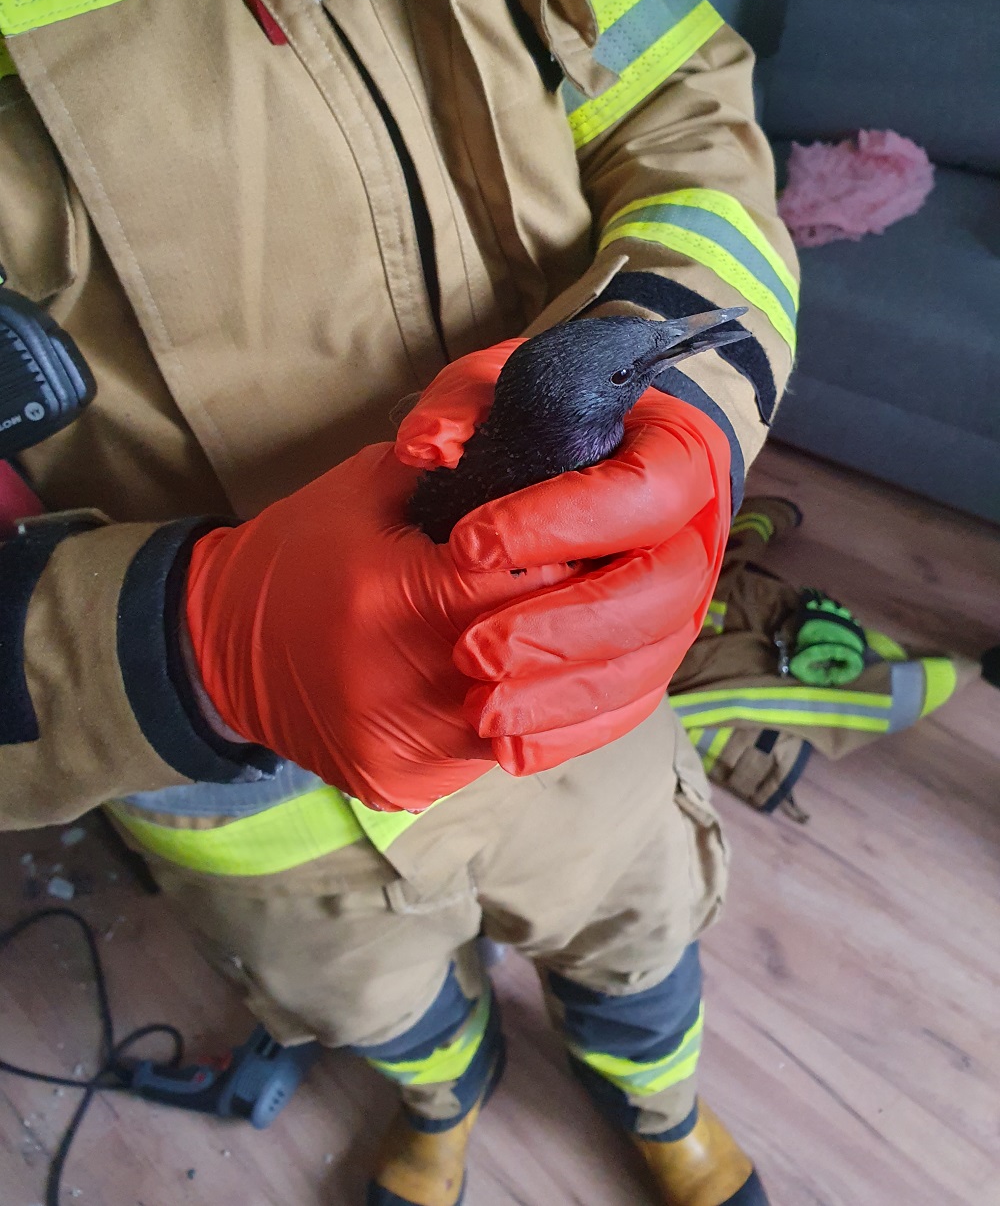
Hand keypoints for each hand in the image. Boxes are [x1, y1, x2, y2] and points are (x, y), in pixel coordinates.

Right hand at [183, 443, 565, 810]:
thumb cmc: (302, 552)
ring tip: (553, 637)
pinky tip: (506, 683)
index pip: (528, 580)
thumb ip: (455, 466)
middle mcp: (397, 682)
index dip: (564, 555)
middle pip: (534, 656)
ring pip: (525, 716)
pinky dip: (506, 718)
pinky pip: (487, 754)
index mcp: (393, 595)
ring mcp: (401, 746)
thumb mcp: (366, 486)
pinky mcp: (402, 784)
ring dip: (544, 677)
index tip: (585, 539)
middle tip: (587, 589)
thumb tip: (547, 450)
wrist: (218, 646)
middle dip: (564, 618)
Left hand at [396, 337, 731, 777]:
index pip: (648, 489)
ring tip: (479, 710)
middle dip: (565, 625)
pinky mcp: (651, 658)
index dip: (567, 520)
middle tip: (471, 649)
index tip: (469, 544)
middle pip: (662, 591)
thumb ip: (463, 402)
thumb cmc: (529, 427)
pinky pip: (631, 709)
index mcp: (674, 453)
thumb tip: (429, 448)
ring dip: (564, 694)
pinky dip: (571, 733)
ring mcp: (680, 604)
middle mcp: (694, 534)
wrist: (553, 481)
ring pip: (649, 663)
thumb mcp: (494, 389)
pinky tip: (508, 746)